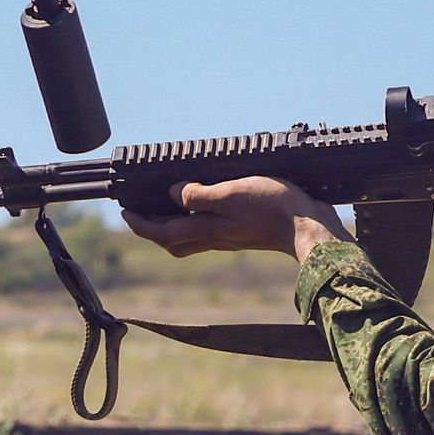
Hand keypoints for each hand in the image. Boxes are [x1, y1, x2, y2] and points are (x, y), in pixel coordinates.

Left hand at [123, 176, 343, 260]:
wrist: (308, 228)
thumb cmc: (272, 208)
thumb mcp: (231, 193)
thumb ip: (199, 195)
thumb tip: (171, 194)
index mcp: (206, 229)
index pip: (162, 233)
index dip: (140, 224)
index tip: (125, 213)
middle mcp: (214, 237)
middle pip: (173, 241)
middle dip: (152, 230)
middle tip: (140, 213)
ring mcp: (229, 238)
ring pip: (190, 239)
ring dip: (172, 228)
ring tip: (165, 209)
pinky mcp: (244, 233)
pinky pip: (209, 233)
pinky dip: (196, 223)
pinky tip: (204, 208)